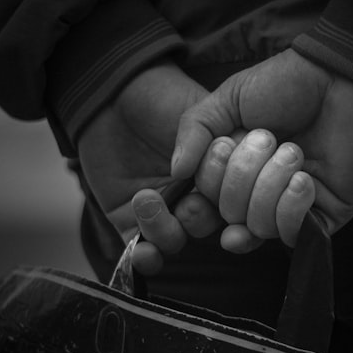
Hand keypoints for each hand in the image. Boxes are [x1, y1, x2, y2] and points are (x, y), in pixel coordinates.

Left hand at [77, 61, 221, 265]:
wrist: (113, 94)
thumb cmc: (162, 97)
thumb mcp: (200, 113)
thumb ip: (219, 142)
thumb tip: (230, 168)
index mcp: (222, 175)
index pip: (240, 206)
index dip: (239, 215)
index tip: (233, 210)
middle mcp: (196, 197)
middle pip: (209, 227)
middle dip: (200, 219)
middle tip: (189, 202)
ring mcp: (165, 210)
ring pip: (177, 240)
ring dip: (167, 231)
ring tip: (149, 200)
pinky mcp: (131, 219)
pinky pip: (144, 250)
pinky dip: (147, 258)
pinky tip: (142, 251)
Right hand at [171, 49, 352, 246]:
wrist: (343, 80)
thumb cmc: (286, 84)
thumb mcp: (228, 99)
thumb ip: (194, 129)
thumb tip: (176, 172)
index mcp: (230, 171)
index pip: (201, 205)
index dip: (200, 193)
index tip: (212, 161)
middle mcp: (256, 195)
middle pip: (227, 215)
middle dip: (241, 175)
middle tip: (265, 138)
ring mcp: (289, 208)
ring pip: (258, 226)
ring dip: (269, 184)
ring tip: (292, 151)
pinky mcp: (322, 217)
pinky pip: (292, 234)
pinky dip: (293, 206)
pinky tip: (304, 178)